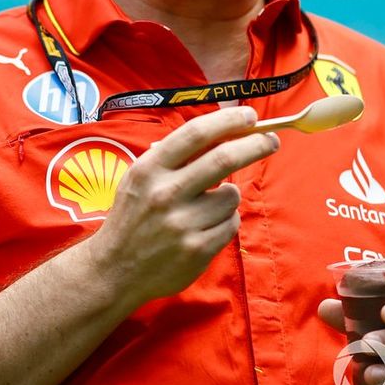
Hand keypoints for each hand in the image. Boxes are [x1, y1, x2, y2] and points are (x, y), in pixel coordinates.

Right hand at [84, 106, 278, 310]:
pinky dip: (226, 222)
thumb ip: (175, 157)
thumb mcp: (140, 179)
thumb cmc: (133, 217)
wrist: (114, 269)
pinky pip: (231, 224)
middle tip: (270, 140)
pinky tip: (204, 228)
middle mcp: (165, 193)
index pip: (194, 134)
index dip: (227, 121)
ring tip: (207, 206)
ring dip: (229, 196)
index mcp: (149, 169)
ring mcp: (182, 223)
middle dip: (255, 145)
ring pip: (231, 196)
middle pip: (223, 159)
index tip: (249, 116)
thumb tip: (223, 133)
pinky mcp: (197, 249)